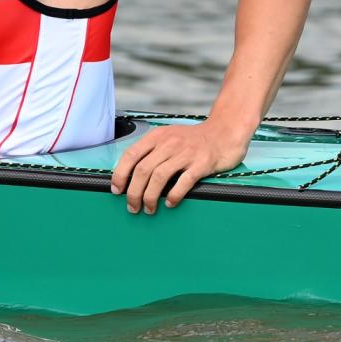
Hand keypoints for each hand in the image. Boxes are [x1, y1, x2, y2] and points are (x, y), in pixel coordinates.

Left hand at [110, 120, 249, 213]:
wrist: (224, 132)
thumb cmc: (194, 140)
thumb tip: (131, 176)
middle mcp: (169, 143)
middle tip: (132, 206)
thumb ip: (152, 151)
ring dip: (150, 197)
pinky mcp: (202, 163)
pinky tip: (170, 203)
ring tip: (149, 209)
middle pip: (143, 170)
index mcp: (158, 136)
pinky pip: (183, 182)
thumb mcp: (169, 137)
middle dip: (133, 192)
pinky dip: (174, 195)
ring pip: (159, 177)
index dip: (121, 174)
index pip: (131, 154)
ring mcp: (186, 153)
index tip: (117, 189)